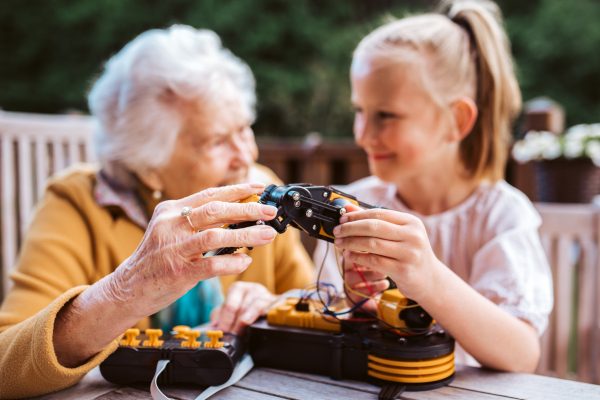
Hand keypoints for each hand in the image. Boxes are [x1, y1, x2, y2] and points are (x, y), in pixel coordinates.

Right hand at [98, 183, 278, 320]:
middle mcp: (170, 226)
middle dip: (247, 210)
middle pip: (215, 211)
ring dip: (246, 236)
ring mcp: (173, 249)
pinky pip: (210, 265)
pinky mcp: (177, 272)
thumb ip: (197, 221)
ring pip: (215, 237)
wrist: (128, 288)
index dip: (237, 190)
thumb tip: (238, 212)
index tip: (259, 189)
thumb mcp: (171, 230)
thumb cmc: (156, 258)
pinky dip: (231, 263)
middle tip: (269, 212)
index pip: (209, 195)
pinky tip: (245, 261)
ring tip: (267, 235)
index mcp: (170, 211)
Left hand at [210, 282, 274, 334]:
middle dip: (237, 324)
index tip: (224, 332)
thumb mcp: (228, 311)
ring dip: (249, 319)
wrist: (264, 307)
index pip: (230, 305)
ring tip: (244, 332)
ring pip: (256, 305)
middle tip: (233, 336)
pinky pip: (271, 306)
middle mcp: (251, 288)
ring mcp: (265, 294)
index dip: (226, 320)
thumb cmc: (243, 309)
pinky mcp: (275, 301)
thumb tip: (211, 328)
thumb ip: (219, 318)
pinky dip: (266, 312)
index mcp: (237, 288)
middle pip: (243, 307)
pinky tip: (263, 317)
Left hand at [332, 205, 440, 301]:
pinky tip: (348, 255)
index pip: (379, 213)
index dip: (357, 215)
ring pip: (372, 244)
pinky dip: (357, 257)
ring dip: (351, 243)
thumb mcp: (397, 234)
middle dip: (351, 228)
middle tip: (337, 231)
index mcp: (411, 222)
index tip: (342, 218)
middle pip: (374, 227)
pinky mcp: (403, 270)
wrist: (430, 280)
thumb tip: (348, 208)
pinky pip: (374, 261)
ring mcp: (409, 253)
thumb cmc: (409, 253)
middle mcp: (413, 236)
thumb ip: (374, 221)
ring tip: (339, 243)